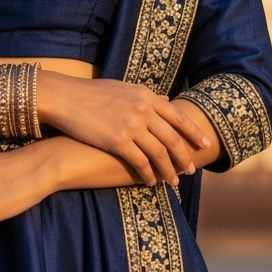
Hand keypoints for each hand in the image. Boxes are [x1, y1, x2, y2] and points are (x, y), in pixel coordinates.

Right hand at [39, 73, 210, 186]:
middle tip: (191, 170)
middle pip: (173, 139)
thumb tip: (165, 100)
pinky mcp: (118, 141)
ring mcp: (132, 125)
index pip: (178, 116)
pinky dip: (149, 175)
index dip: (193, 132)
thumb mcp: (123, 89)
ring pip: (160, 154)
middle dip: (185, 157)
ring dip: (169, 171)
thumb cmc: (90, 93)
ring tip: (174, 182)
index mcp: (146, 96)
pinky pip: (141, 163)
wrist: (65, 97)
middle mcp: (143, 110)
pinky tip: (151, 182)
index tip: (205, 144)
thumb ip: (144, 97)